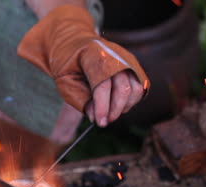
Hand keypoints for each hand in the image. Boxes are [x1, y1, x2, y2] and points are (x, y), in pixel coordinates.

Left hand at [18, 5, 148, 126]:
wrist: (76, 43)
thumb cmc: (68, 63)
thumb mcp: (64, 81)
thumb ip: (79, 98)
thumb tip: (95, 116)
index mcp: (93, 55)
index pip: (103, 84)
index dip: (102, 107)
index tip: (100, 123)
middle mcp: (115, 54)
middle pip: (123, 89)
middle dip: (114, 110)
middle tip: (104, 122)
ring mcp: (127, 58)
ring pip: (135, 89)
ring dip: (124, 107)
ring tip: (109, 113)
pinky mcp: (133, 64)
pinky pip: (140, 86)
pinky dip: (131, 100)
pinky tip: (117, 105)